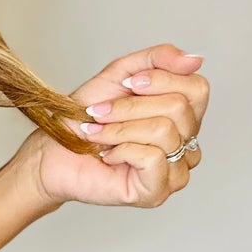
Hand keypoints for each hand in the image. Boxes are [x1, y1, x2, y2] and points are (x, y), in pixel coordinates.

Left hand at [20, 43, 208, 208]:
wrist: (53, 151)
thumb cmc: (86, 118)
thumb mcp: (120, 75)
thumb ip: (157, 60)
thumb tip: (195, 59)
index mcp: (184, 117)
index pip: (198, 89)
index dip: (161, 80)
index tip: (126, 85)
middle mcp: (187, 144)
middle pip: (179, 108)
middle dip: (131, 107)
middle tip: (102, 114)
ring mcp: (175, 171)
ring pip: (165, 132)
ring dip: (120, 128)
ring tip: (99, 134)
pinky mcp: (157, 192)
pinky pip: (153, 157)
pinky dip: (122, 150)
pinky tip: (108, 156)